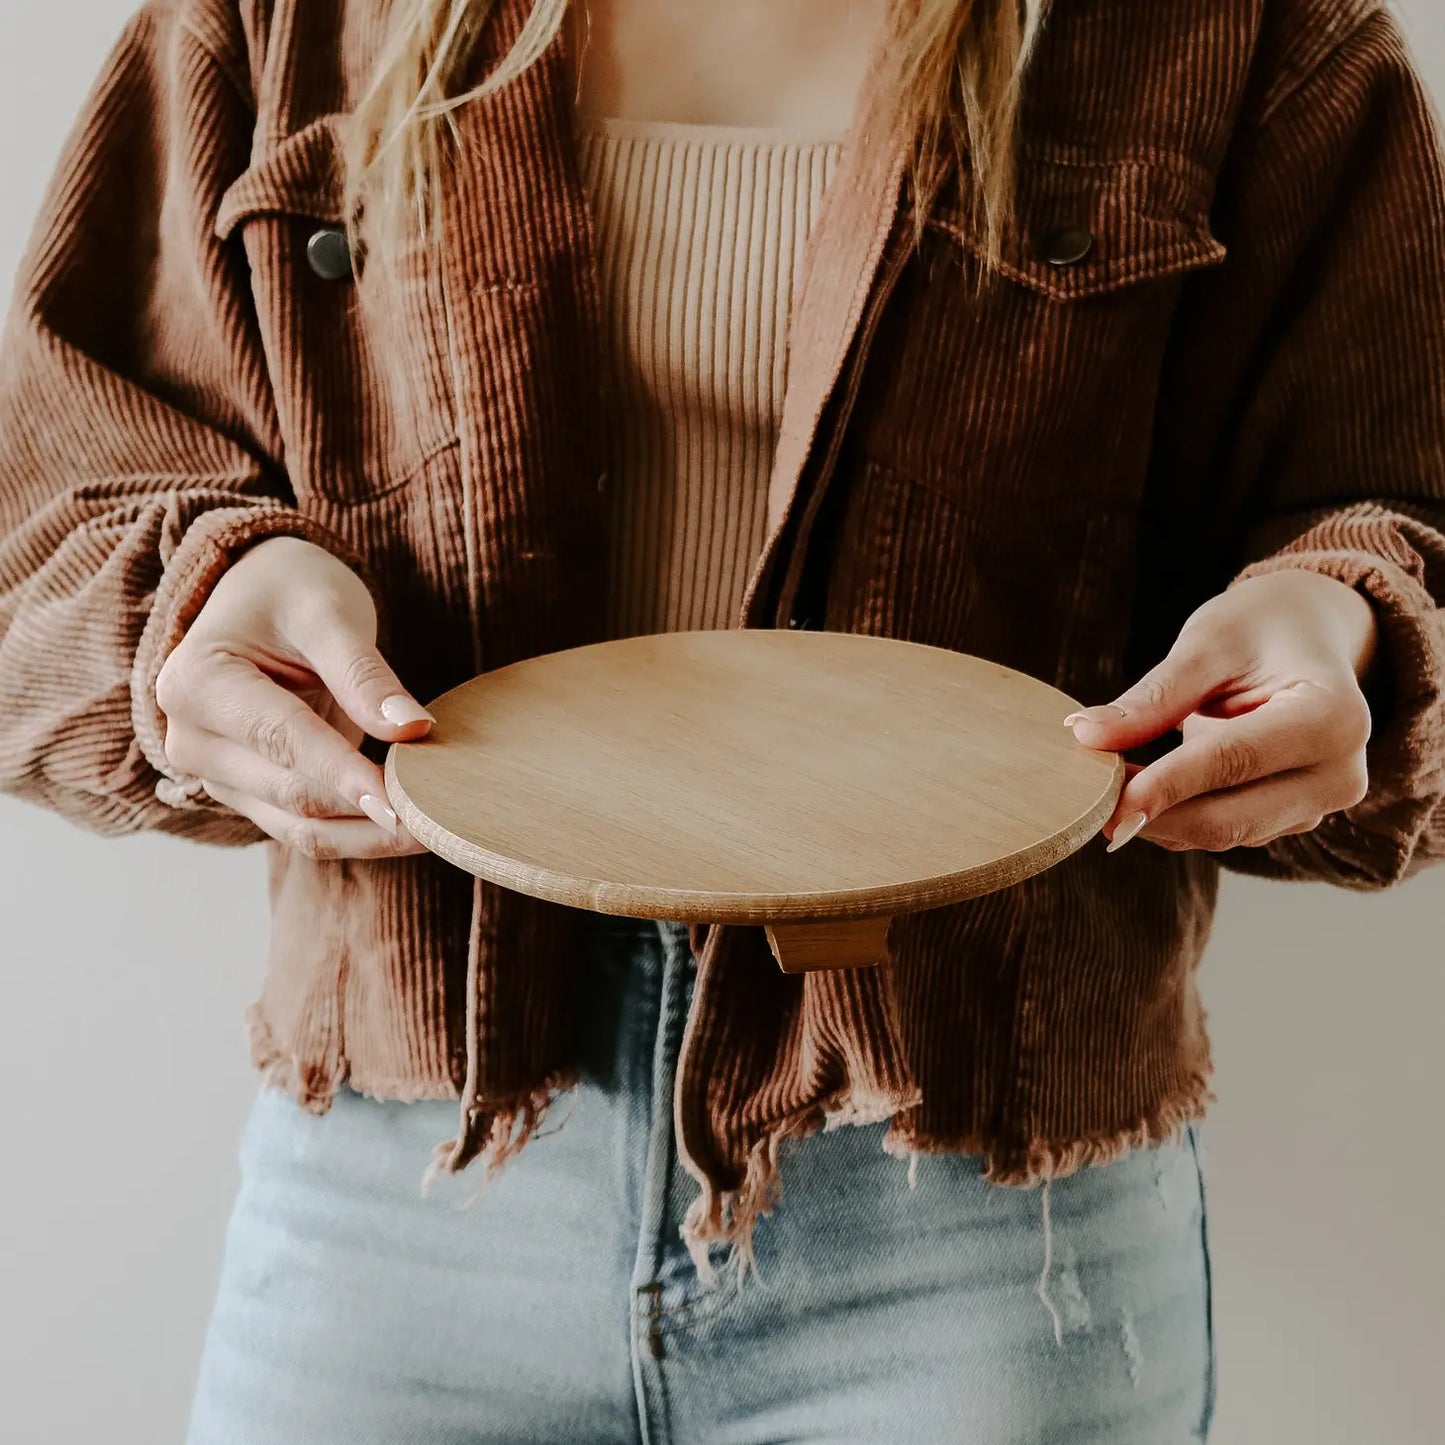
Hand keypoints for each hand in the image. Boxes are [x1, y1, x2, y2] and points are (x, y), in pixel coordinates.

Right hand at [154, 535, 433, 858]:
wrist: (261, 596)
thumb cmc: (290, 591)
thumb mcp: (328, 612)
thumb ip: (364, 674)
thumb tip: (412, 729)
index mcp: (198, 683)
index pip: (282, 739)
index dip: (344, 773)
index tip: (401, 801)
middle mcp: (191, 739)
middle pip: (290, 792)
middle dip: (365, 809)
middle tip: (438, 818)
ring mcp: (215, 774)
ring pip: (298, 827)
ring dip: (366, 836)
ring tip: (433, 833)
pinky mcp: (247, 793)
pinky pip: (304, 828)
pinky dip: (356, 832)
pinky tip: (407, 829)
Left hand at [1065, 570, 1379, 852]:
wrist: (1310, 635)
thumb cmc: (1260, 628)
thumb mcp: (1208, 643)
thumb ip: (1154, 696)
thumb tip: (1087, 735)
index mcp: (1334, 718)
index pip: (1235, 761)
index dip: (1168, 785)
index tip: (1109, 800)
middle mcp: (1339, 773)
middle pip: (1230, 818)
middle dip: (1153, 813)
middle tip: (1086, 798)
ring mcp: (1318, 804)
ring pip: (1222, 832)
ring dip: (1157, 817)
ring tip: (1106, 781)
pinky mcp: (1290, 818)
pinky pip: (1223, 830)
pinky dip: (1173, 816)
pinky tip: (1138, 790)